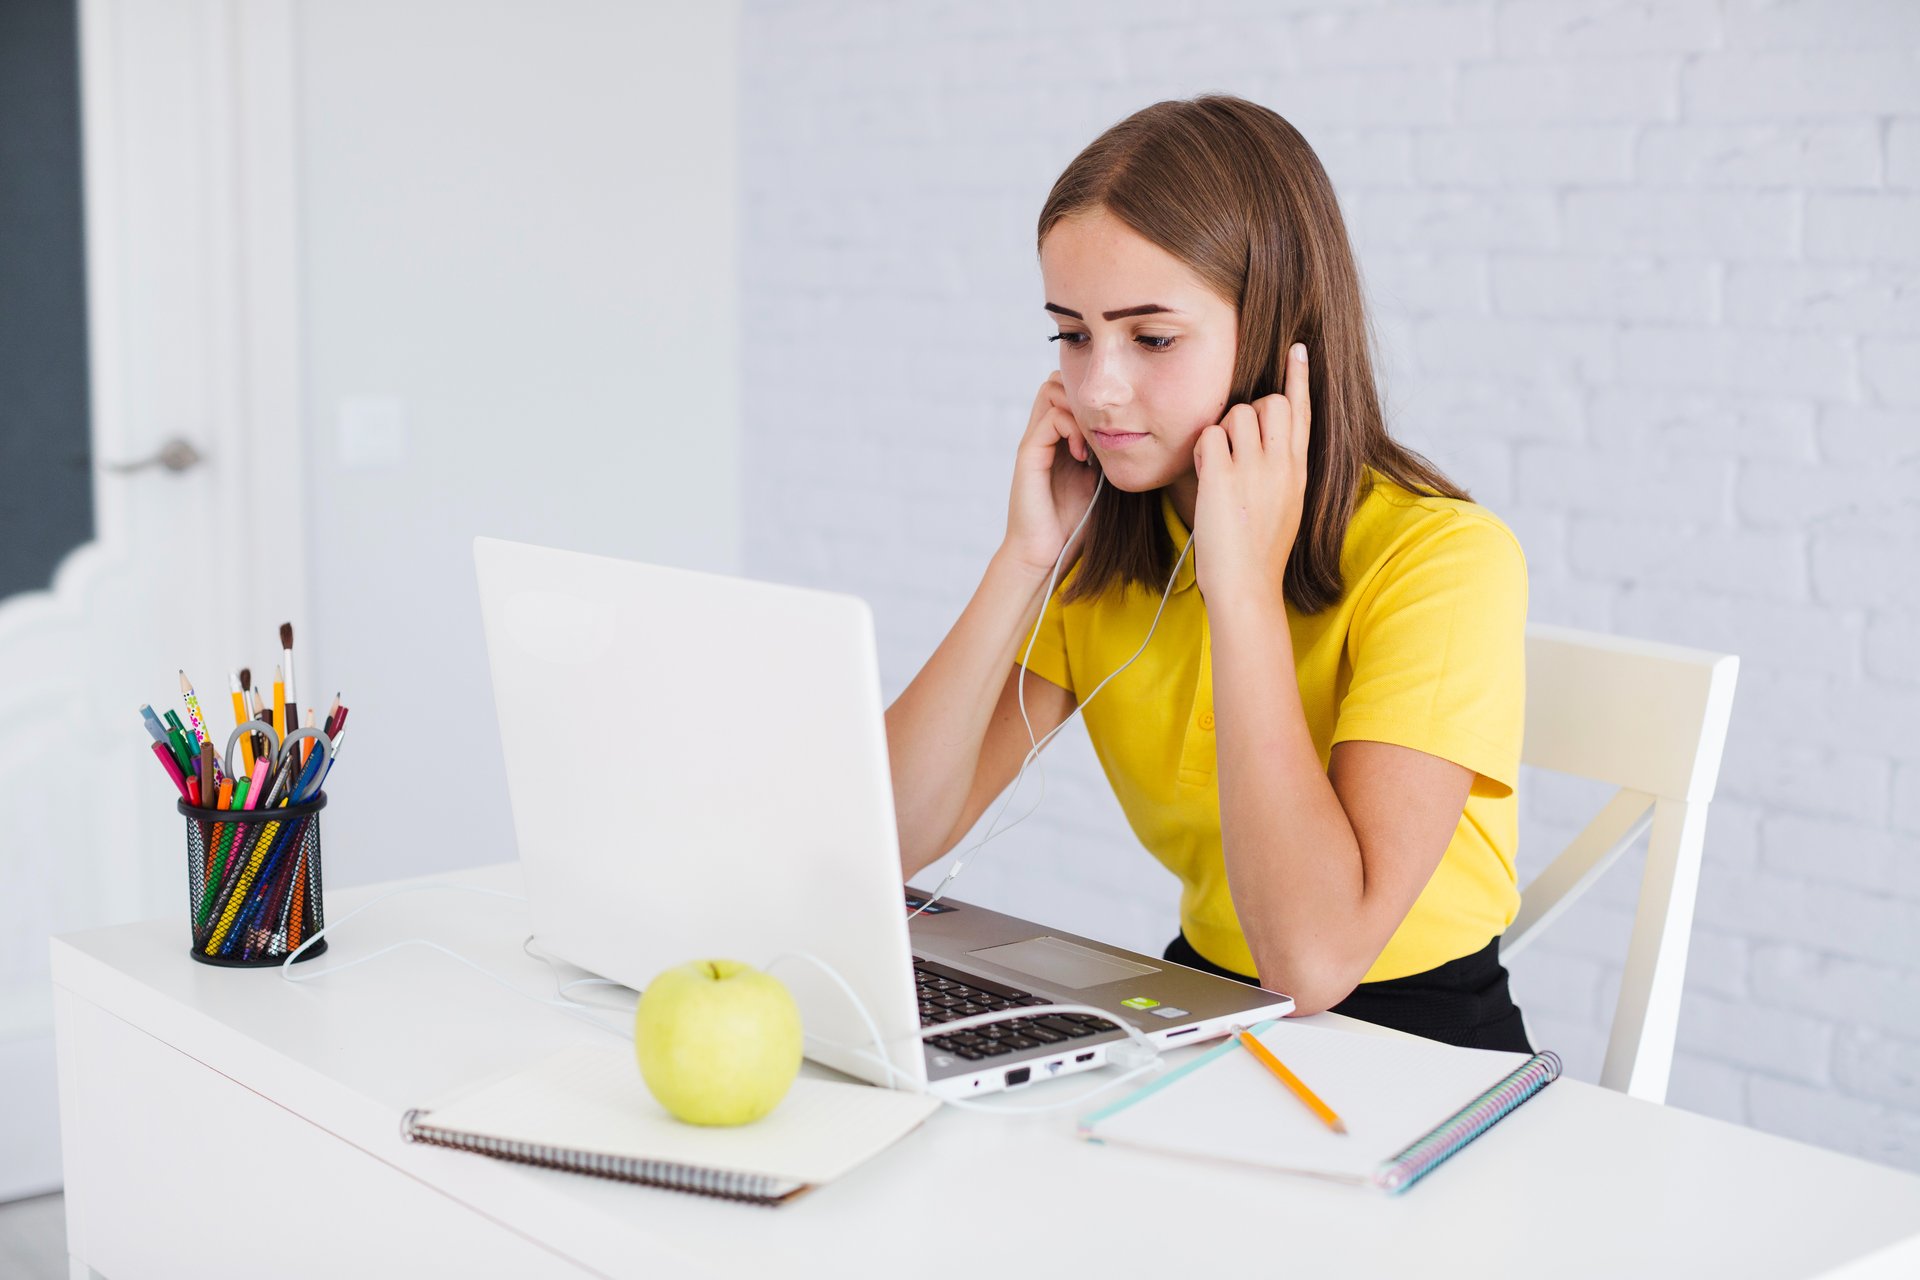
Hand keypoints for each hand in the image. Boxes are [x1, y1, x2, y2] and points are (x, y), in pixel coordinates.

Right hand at [1002, 371, 1099, 576]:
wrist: (1047, 554)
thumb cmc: (1076, 525)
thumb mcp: (1102, 483)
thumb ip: (1109, 457)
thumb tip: (1139, 437)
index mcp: (1059, 439)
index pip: (1071, 392)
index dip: (1093, 400)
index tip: (1114, 430)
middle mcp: (1043, 435)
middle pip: (1058, 381)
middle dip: (1084, 396)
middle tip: (1101, 429)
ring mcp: (1034, 442)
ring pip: (1051, 389)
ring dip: (1078, 408)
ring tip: (1091, 444)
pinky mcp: (1028, 454)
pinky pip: (1050, 418)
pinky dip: (1072, 428)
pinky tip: (1083, 456)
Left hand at [1192, 343, 1310, 603]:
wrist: (1247, 586)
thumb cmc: (1258, 552)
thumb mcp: (1285, 505)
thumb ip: (1280, 470)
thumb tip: (1265, 440)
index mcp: (1299, 471)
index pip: (1303, 413)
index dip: (1299, 377)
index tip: (1298, 348)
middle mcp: (1282, 464)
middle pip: (1270, 402)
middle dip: (1249, 410)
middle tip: (1235, 443)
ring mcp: (1254, 469)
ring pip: (1237, 412)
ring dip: (1221, 430)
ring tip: (1218, 464)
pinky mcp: (1224, 477)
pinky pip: (1209, 434)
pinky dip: (1202, 449)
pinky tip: (1205, 473)